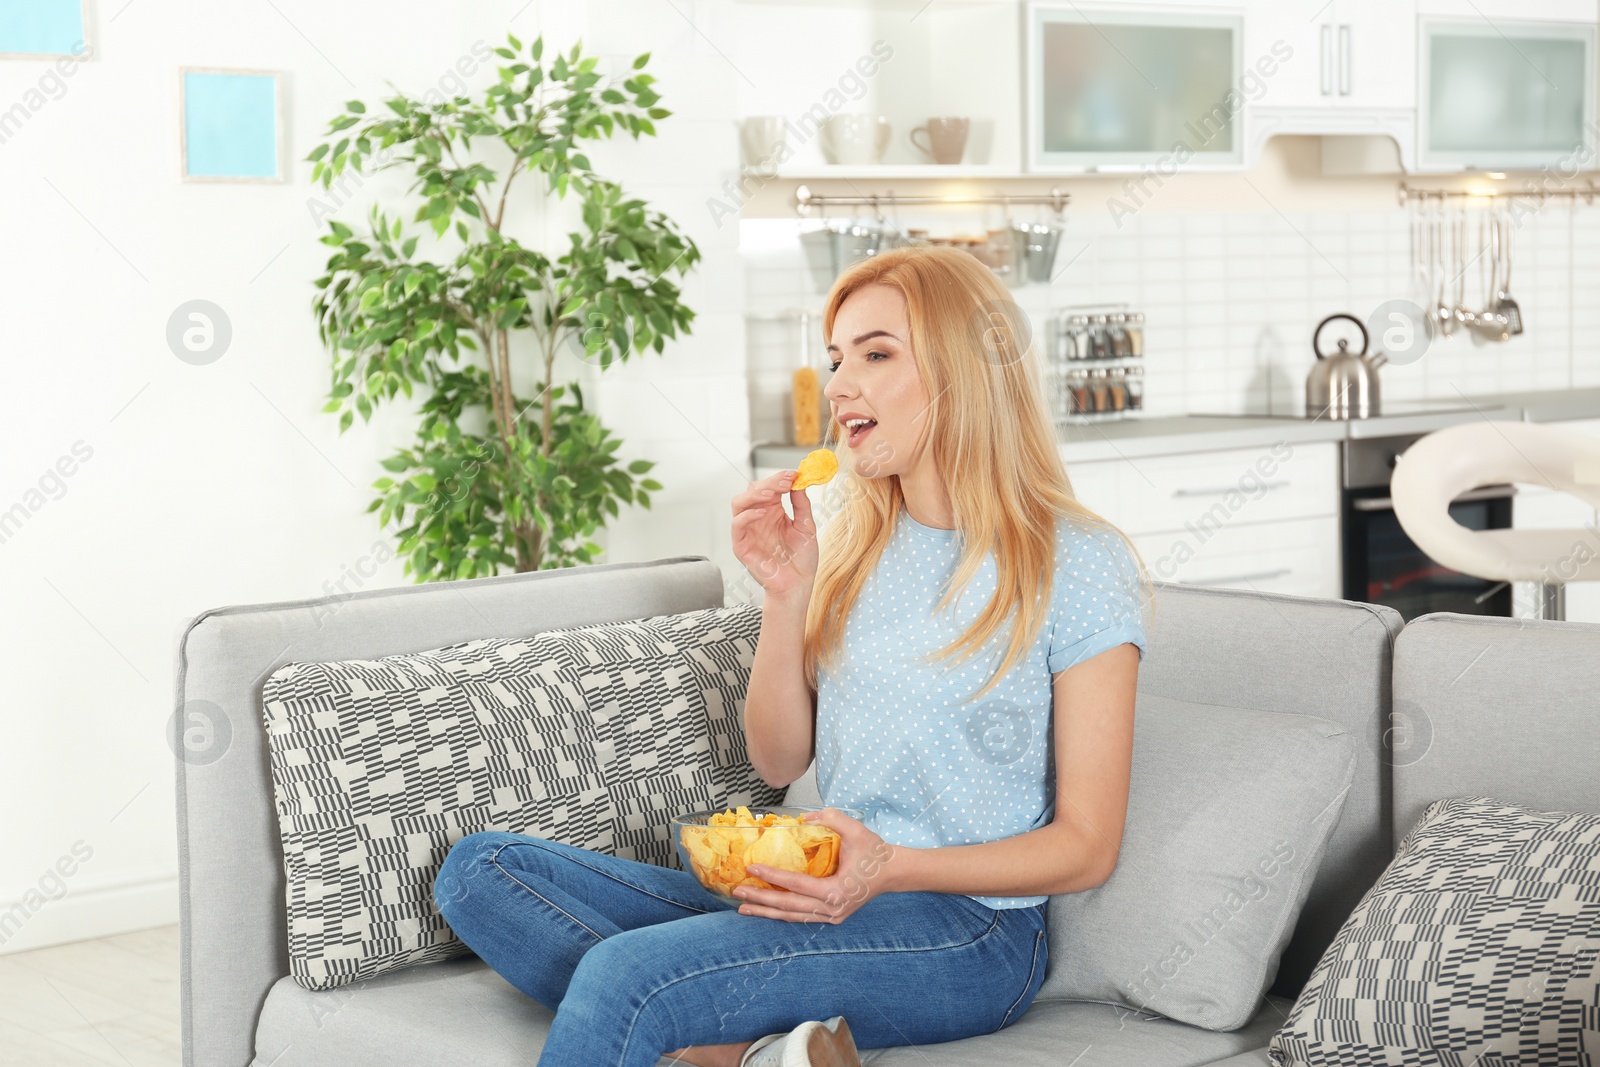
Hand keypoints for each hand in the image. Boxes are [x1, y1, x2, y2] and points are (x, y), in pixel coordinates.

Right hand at [730, 469, 818, 600]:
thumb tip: (799, 482)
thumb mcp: (806, 526)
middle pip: (753, 490)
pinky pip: (737, 525)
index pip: (769, 487)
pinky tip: (763, 513)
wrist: (798, 584)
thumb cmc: (802, 559)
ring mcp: (748, 530)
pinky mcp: (741, 545)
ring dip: (754, 494)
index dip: (779, 478)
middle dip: (769, 483)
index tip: (793, 474)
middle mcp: (758, 518)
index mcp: (773, 511)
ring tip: (773, 493)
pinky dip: (747, 515)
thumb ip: (801, 504)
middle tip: (786, 481)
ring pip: (739, 503)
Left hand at [732, 808, 895, 923]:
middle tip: (738, 892)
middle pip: (789, 906)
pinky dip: (782, 913)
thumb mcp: (856, 830)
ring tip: (743, 908)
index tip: (752, 869)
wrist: (892, 873)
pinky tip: (765, 910)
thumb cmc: (875, 853)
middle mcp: (832, 909)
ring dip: (767, 912)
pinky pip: (801, 916)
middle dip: (761, 900)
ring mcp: (832, 916)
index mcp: (837, 891)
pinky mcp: (831, 917)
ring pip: (792, 916)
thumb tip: (805, 816)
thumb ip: (831, 819)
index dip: (772, 877)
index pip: (797, 884)